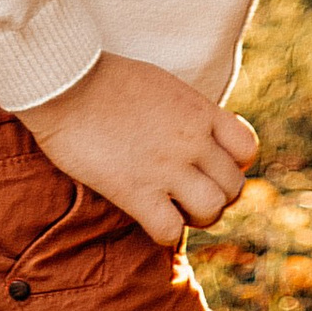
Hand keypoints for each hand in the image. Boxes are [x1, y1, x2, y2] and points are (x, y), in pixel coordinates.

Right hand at [23, 53, 257, 248]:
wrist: (64, 82)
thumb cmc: (102, 79)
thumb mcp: (160, 85)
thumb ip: (183, 110)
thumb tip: (190, 129)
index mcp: (200, 111)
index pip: (247, 149)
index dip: (234, 165)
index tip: (209, 166)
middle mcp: (192, 140)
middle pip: (234, 186)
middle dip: (217, 196)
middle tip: (189, 195)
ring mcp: (167, 167)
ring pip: (212, 210)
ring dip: (197, 217)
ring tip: (175, 210)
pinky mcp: (135, 190)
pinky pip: (170, 230)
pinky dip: (165, 232)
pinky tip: (149, 218)